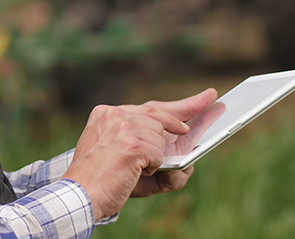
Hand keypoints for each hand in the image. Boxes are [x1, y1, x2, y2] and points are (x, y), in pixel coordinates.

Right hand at [62, 88, 217, 218]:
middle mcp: (115, 114)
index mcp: (108, 115)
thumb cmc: (101, 184)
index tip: (204, 98)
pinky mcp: (133, 143)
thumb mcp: (128, 164)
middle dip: (191, 112)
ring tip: (132, 169)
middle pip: (160, 115)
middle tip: (216, 104)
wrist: (78, 196)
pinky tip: (133, 171)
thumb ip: (156, 156)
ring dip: (156, 158)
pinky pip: (160, 154)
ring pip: (162, 138)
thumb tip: (190, 158)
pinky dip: (153, 166)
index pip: (149, 107)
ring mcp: (123, 126)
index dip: (178, 105)